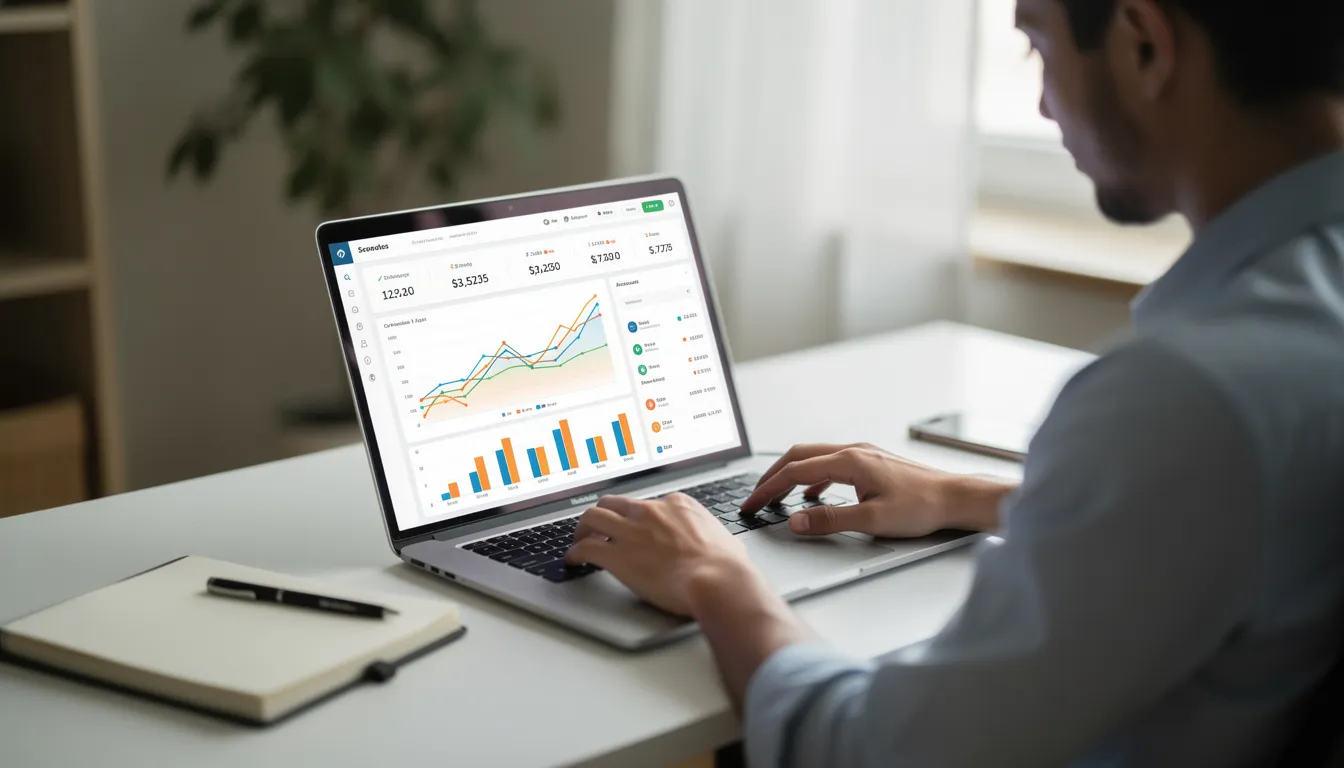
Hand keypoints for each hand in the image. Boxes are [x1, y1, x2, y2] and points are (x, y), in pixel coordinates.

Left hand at [565, 493, 755, 615]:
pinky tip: (573, 560)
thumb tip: (720, 545)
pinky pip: (585, 548)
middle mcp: (650, 511)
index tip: (635, 526)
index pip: (647, 504)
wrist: (717, 580)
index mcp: (677, 505)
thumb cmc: (726, 566)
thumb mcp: (725, 539)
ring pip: (593, 516)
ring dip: (583, 528)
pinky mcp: (617, 555)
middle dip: (604, 513)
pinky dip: (575, 553)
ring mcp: (631, 531)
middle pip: (615, 502)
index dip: (637, 517)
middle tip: (598, 527)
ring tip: (580, 539)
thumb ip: (713, 537)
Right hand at [741, 443, 1012, 536]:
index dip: (768, 489)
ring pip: (814, 457)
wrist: (955, 497)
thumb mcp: (872, 520)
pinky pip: (830, 463)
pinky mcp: (871, 461)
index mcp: (849, 461)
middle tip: (755, 497)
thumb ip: (830, 520)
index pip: (795, 471)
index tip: (752, 504)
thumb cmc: (922, 507)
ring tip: (776, 495)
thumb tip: (796, 521)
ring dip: (791, 474)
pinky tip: (814, 494)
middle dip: (772, 477)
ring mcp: (863, 454)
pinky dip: (813, 476)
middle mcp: (853, 451)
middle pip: (799, 456)